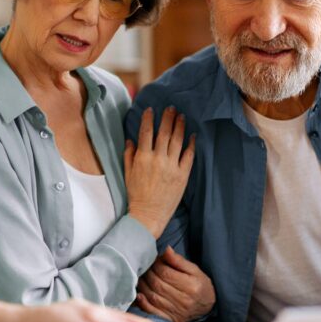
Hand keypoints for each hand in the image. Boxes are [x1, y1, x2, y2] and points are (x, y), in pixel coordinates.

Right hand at [125, 106, 195, 238]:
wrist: (148, 214)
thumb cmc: (136, 194)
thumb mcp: (128, 174)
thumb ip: (129, 155)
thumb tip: (130, 140)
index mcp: (142, 158)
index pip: (146, 133)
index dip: (148, 119)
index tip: (151, 109)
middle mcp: (158, 159)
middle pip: (164, 133)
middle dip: (168, 118)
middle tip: (171, 107)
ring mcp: (171, 167)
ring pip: (177, 141)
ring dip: (180, 127)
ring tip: (182, 116)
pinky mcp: (182, 175)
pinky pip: (188, 156)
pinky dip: (191, 145)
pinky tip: (193, 136)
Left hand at [136, 246, 215, 321]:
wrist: (206, 306)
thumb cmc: (200, 285)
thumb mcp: (194, 270)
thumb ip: (178, 260)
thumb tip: (165, 249)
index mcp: (191, 286)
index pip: (166, 273)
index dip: (156, 264)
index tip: (153, 258)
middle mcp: (183, 301)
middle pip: (158, 284)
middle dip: (148, 273)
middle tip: (145, 266)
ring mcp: (176, 312)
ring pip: (153, 296)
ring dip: (143, 285)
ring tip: (141, 277)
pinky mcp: (169, 320)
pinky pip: (153, 312)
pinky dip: (143, 304)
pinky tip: (139, 295)